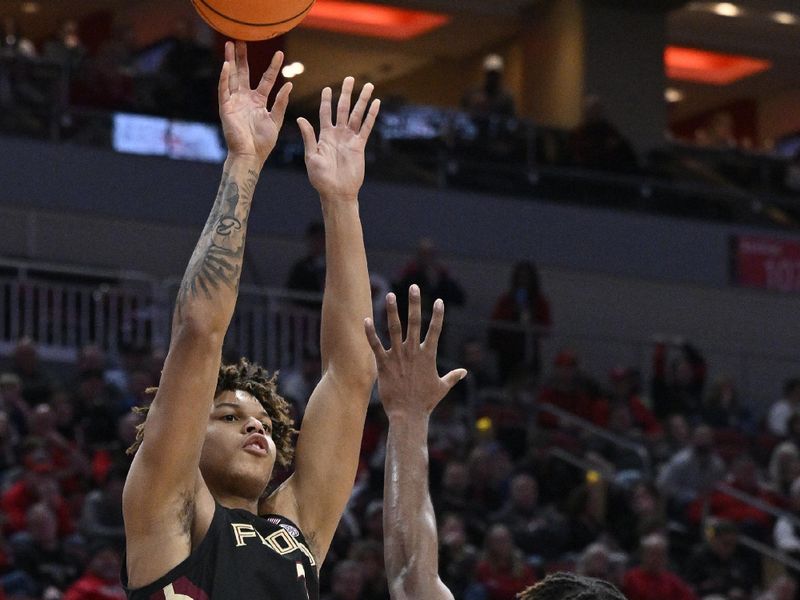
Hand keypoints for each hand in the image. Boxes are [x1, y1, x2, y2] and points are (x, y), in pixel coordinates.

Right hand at [218, 41, 291, 163]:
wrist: (250, 156)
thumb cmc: (263, 143)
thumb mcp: (276, 120)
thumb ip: (281, 103)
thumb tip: (289, 85)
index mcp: (258, 101)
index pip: (266, 79)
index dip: (273, 67)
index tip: (280, 53)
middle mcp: (245, 99)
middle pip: (244, 73)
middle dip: (243, 57)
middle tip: (242, 39)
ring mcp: (235, 102)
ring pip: (232, 77)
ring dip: (231, 61)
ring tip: (230, 44)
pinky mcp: (226, 108)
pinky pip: (224, 90)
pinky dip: (224, 78)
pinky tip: (226, 66)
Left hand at [297, 77, 379, 200]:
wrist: (336, 192)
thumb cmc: (320, 178)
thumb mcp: (311, 156)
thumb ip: (309, 137)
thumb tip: (301, 118)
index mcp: (324, 135)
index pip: (325, 112)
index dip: (326, 100)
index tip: (328, 88)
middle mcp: (338, 134)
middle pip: (343, 109)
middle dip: (346, 93)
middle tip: (350, 78)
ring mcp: (349, 139)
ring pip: (357, 115)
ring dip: (362, 101)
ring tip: (368, 86)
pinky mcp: (359, 146)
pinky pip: (366, 128)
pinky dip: (371, 116)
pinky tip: (376, 104)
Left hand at [365, 284, 465, 418]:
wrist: (408, 415)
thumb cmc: (426, 403)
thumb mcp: (442, 388)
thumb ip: (452, 377)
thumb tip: (465, 372)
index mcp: (428, 355)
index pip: (435, 330)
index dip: (438, 315)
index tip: (439, 301)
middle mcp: (413, 352)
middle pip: (415, 322)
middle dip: (414, 303)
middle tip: (414, 286)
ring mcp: (398, 356)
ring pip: (394, 328)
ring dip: (392, 311)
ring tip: (390, 295)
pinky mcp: (383, 364)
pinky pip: (375, 345)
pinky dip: (370, 333)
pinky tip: (366, 319)